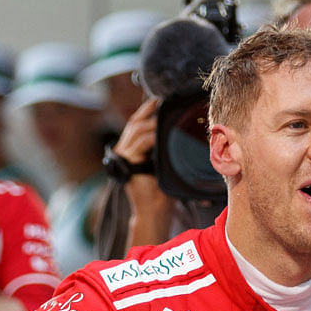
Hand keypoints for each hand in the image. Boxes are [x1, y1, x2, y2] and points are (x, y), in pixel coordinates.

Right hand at [115, 98, 176, 247]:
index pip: (139, 122)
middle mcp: (127, 149)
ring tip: (165, 115)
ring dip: (153, 121)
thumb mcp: (168, 166)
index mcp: (136, 148)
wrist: (156, 212)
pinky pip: (141, 143)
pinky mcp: (128, 163)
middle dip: (149, 109)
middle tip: (163, 101)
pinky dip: (152, 137)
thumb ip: (168, 149)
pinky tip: (162, 133)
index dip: (148, 109)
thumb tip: (186, 134)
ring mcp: (125, 155)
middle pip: (136, 121)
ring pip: (138, 129)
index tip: (161, 99)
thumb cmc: (165, 192)